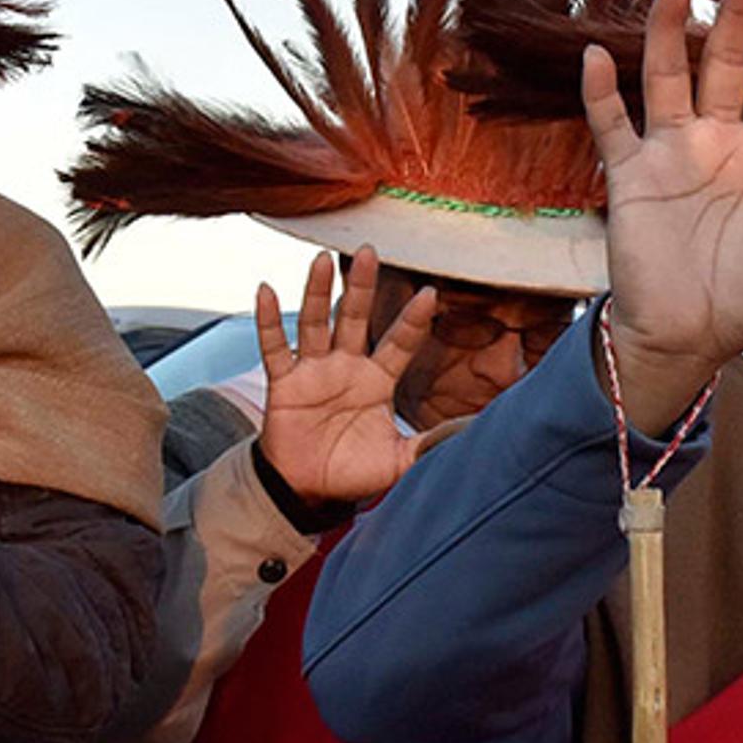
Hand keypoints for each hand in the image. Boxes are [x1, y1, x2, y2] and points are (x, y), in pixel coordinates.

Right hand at [255, 248, 431, 505]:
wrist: (308, 491)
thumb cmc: (354, 472)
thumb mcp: (399, 460)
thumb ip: (432, 444)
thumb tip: (476, 436)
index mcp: (378, 380)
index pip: (399, 343)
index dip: (412, 321)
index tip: (430, 294)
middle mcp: (347, 367)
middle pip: (356, 318)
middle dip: (363, 287)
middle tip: (371, 252)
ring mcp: (314, 371)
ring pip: (316, 323)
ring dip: (318, 292)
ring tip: (323, 259)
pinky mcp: (285, 383)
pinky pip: (276, 348)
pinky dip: (269, 321)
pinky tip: (266, 290)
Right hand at [585, 0, 742, 427]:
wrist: (688, 339)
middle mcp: (718, 142)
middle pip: (729, 67)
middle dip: (740, 19)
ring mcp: (671, 154)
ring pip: (669, 79)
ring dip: (669, 33)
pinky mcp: (630, 177)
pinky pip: (612, 126)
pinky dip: (601, 93)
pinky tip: (598, 55)